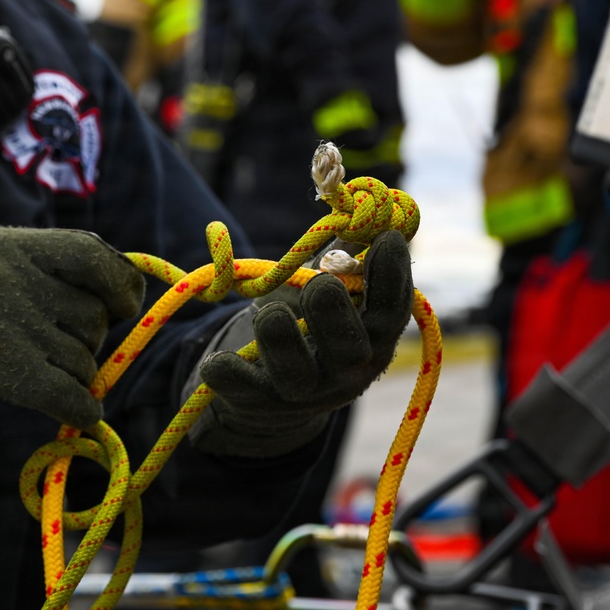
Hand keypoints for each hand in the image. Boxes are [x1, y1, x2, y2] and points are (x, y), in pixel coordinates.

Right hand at [0, 227, 145, 427]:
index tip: (126, 303)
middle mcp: (15, 277)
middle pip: (93, 316)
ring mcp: (8, 320)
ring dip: (77, 378)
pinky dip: (82, 410)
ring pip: (83, 360)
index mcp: (11, 244)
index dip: (120, 281)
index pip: (91, 252)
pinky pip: (69, 394)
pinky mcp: (1, 367)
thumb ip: (39, 266)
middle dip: (89, 341)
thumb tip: (111, 293)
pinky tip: (79, 415)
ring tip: (46, 378)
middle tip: (61, 352)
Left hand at [190, 230, 412, 457]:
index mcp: (371, 341)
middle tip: (319, 283)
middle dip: (333, 311)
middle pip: (350, 349)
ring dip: (282, 337)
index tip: (385, 238)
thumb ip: (349, 255)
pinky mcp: (258, 402)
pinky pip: (242, 389)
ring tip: (270, 313)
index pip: (391, 311)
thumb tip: (368, 207)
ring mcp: (302, 392)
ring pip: (296, 372)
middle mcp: (344, 373)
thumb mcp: (333, 293)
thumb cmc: (309, 327)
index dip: (392, 276)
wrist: (274, 401)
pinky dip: (228, 373)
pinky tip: (217, 361)